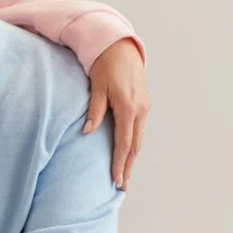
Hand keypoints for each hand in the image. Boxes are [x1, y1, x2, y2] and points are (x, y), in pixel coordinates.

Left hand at [85, 38, 150, 188]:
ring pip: (139, 138)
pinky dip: (133, 143)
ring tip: (124, 174)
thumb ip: (95, 110)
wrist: (120, 47)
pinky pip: (139, 129)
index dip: (120, 163)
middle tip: (121, 185)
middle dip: (128, 166)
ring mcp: (144, 106)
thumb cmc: (104, 64)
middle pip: (135, 145)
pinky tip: (127, 152)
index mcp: (128, 107)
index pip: (124, 143)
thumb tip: (88, 132)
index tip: (116, 180)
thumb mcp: (97, 87)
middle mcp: (140, 109)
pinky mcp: (144, 103)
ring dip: (132, 157)